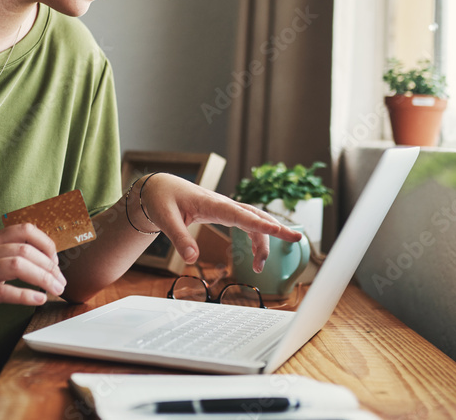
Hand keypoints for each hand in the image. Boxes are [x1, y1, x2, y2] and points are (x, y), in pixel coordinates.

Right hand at [0, 223, 66, 332]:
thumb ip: (8, 255)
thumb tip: (45, 260)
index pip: (24, 230)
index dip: (46, 243)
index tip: (56, 261)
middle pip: (25, 249)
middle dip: (49, 266)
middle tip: (60, 281)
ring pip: (17, 265)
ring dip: (43, 278)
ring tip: (55, 289)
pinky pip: (4, 291)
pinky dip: (26, 296)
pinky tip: (38, 300)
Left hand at [134, 174, 302, 272]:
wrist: (159, 188)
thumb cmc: (162, 200)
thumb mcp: (166, 220)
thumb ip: (180, 239)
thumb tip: (192, 259)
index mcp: (212, 204)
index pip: (242, 214)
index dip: (262, 223)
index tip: (281, 230)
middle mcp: (223, 204)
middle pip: (256, 216)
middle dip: (277, 228)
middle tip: (296, 241)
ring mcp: (225, 208)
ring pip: (254, 220)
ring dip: (263, 240)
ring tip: (260, 267)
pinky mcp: (224, 213)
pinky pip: (247, 223)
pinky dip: (256, 236)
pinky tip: (256, 254)